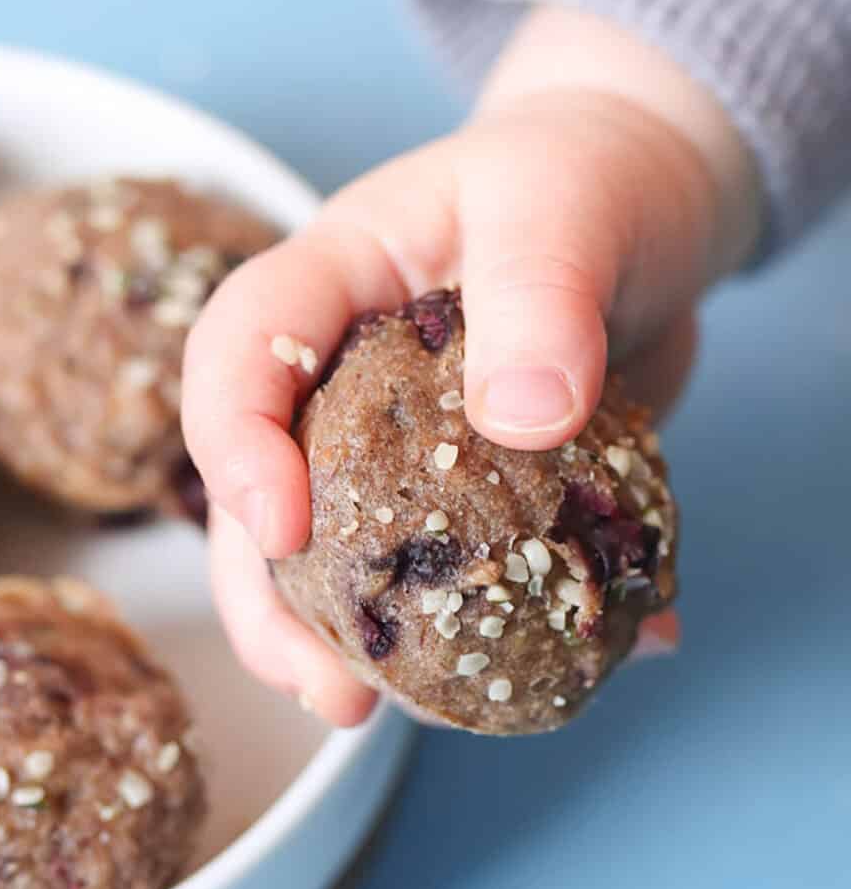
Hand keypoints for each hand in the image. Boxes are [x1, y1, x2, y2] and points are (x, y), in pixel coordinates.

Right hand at [182, 6, 760, 723]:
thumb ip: (540, 292)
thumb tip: (524, 417)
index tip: (282, 528)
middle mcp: (344, 370)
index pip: (239, 348)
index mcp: (334, 278)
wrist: (655, 199)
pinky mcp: (478, 489)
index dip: (233, 441)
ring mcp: (404, 439)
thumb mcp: (565, 205)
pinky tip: (584, 661)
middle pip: (263, 489)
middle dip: (272, 600)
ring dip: (361, 643)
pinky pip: (468, 568)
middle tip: (328, 690)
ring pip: (345, 553)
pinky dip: (513, 626)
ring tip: (389, 715)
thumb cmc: (589, 173)